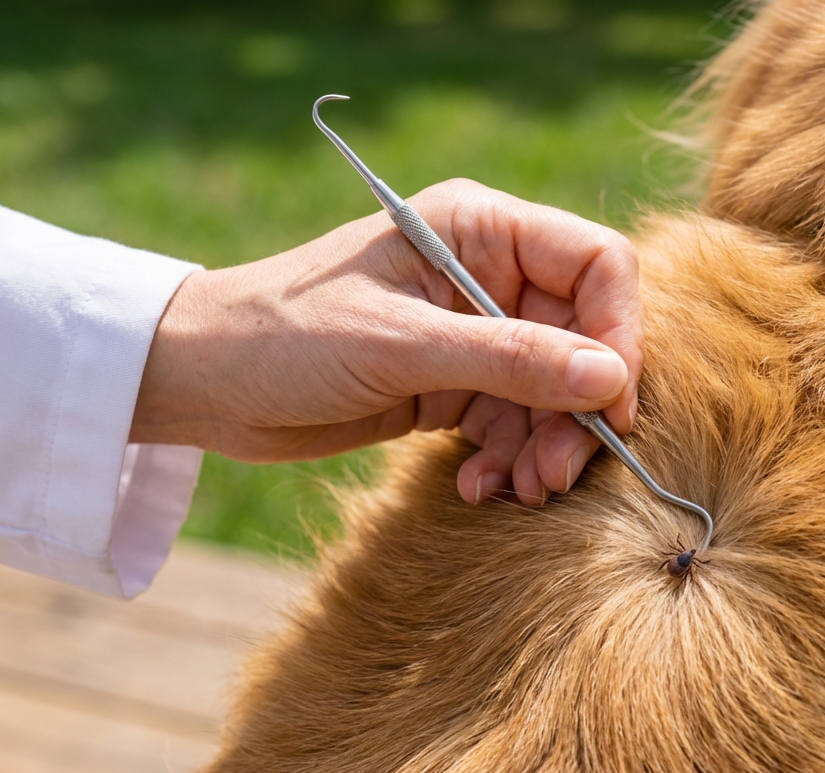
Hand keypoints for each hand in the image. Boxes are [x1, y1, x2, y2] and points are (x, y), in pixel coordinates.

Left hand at [130, 179, 642, 505]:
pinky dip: (507, 460)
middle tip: (556, 473)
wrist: (207, 382)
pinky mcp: (452, 386)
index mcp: (478, 229)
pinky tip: (479, 488)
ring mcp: (471, 334)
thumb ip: (509, 359)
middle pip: (582, 340)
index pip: (595, 265)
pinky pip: (511, 424)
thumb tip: (610, 379)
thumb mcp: (400, 347)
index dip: (617, 334)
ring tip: (518, 491)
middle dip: (577, 411)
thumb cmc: (286, 337)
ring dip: (544, 447)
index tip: (608, 405)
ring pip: (552, 392)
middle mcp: (487, 276)